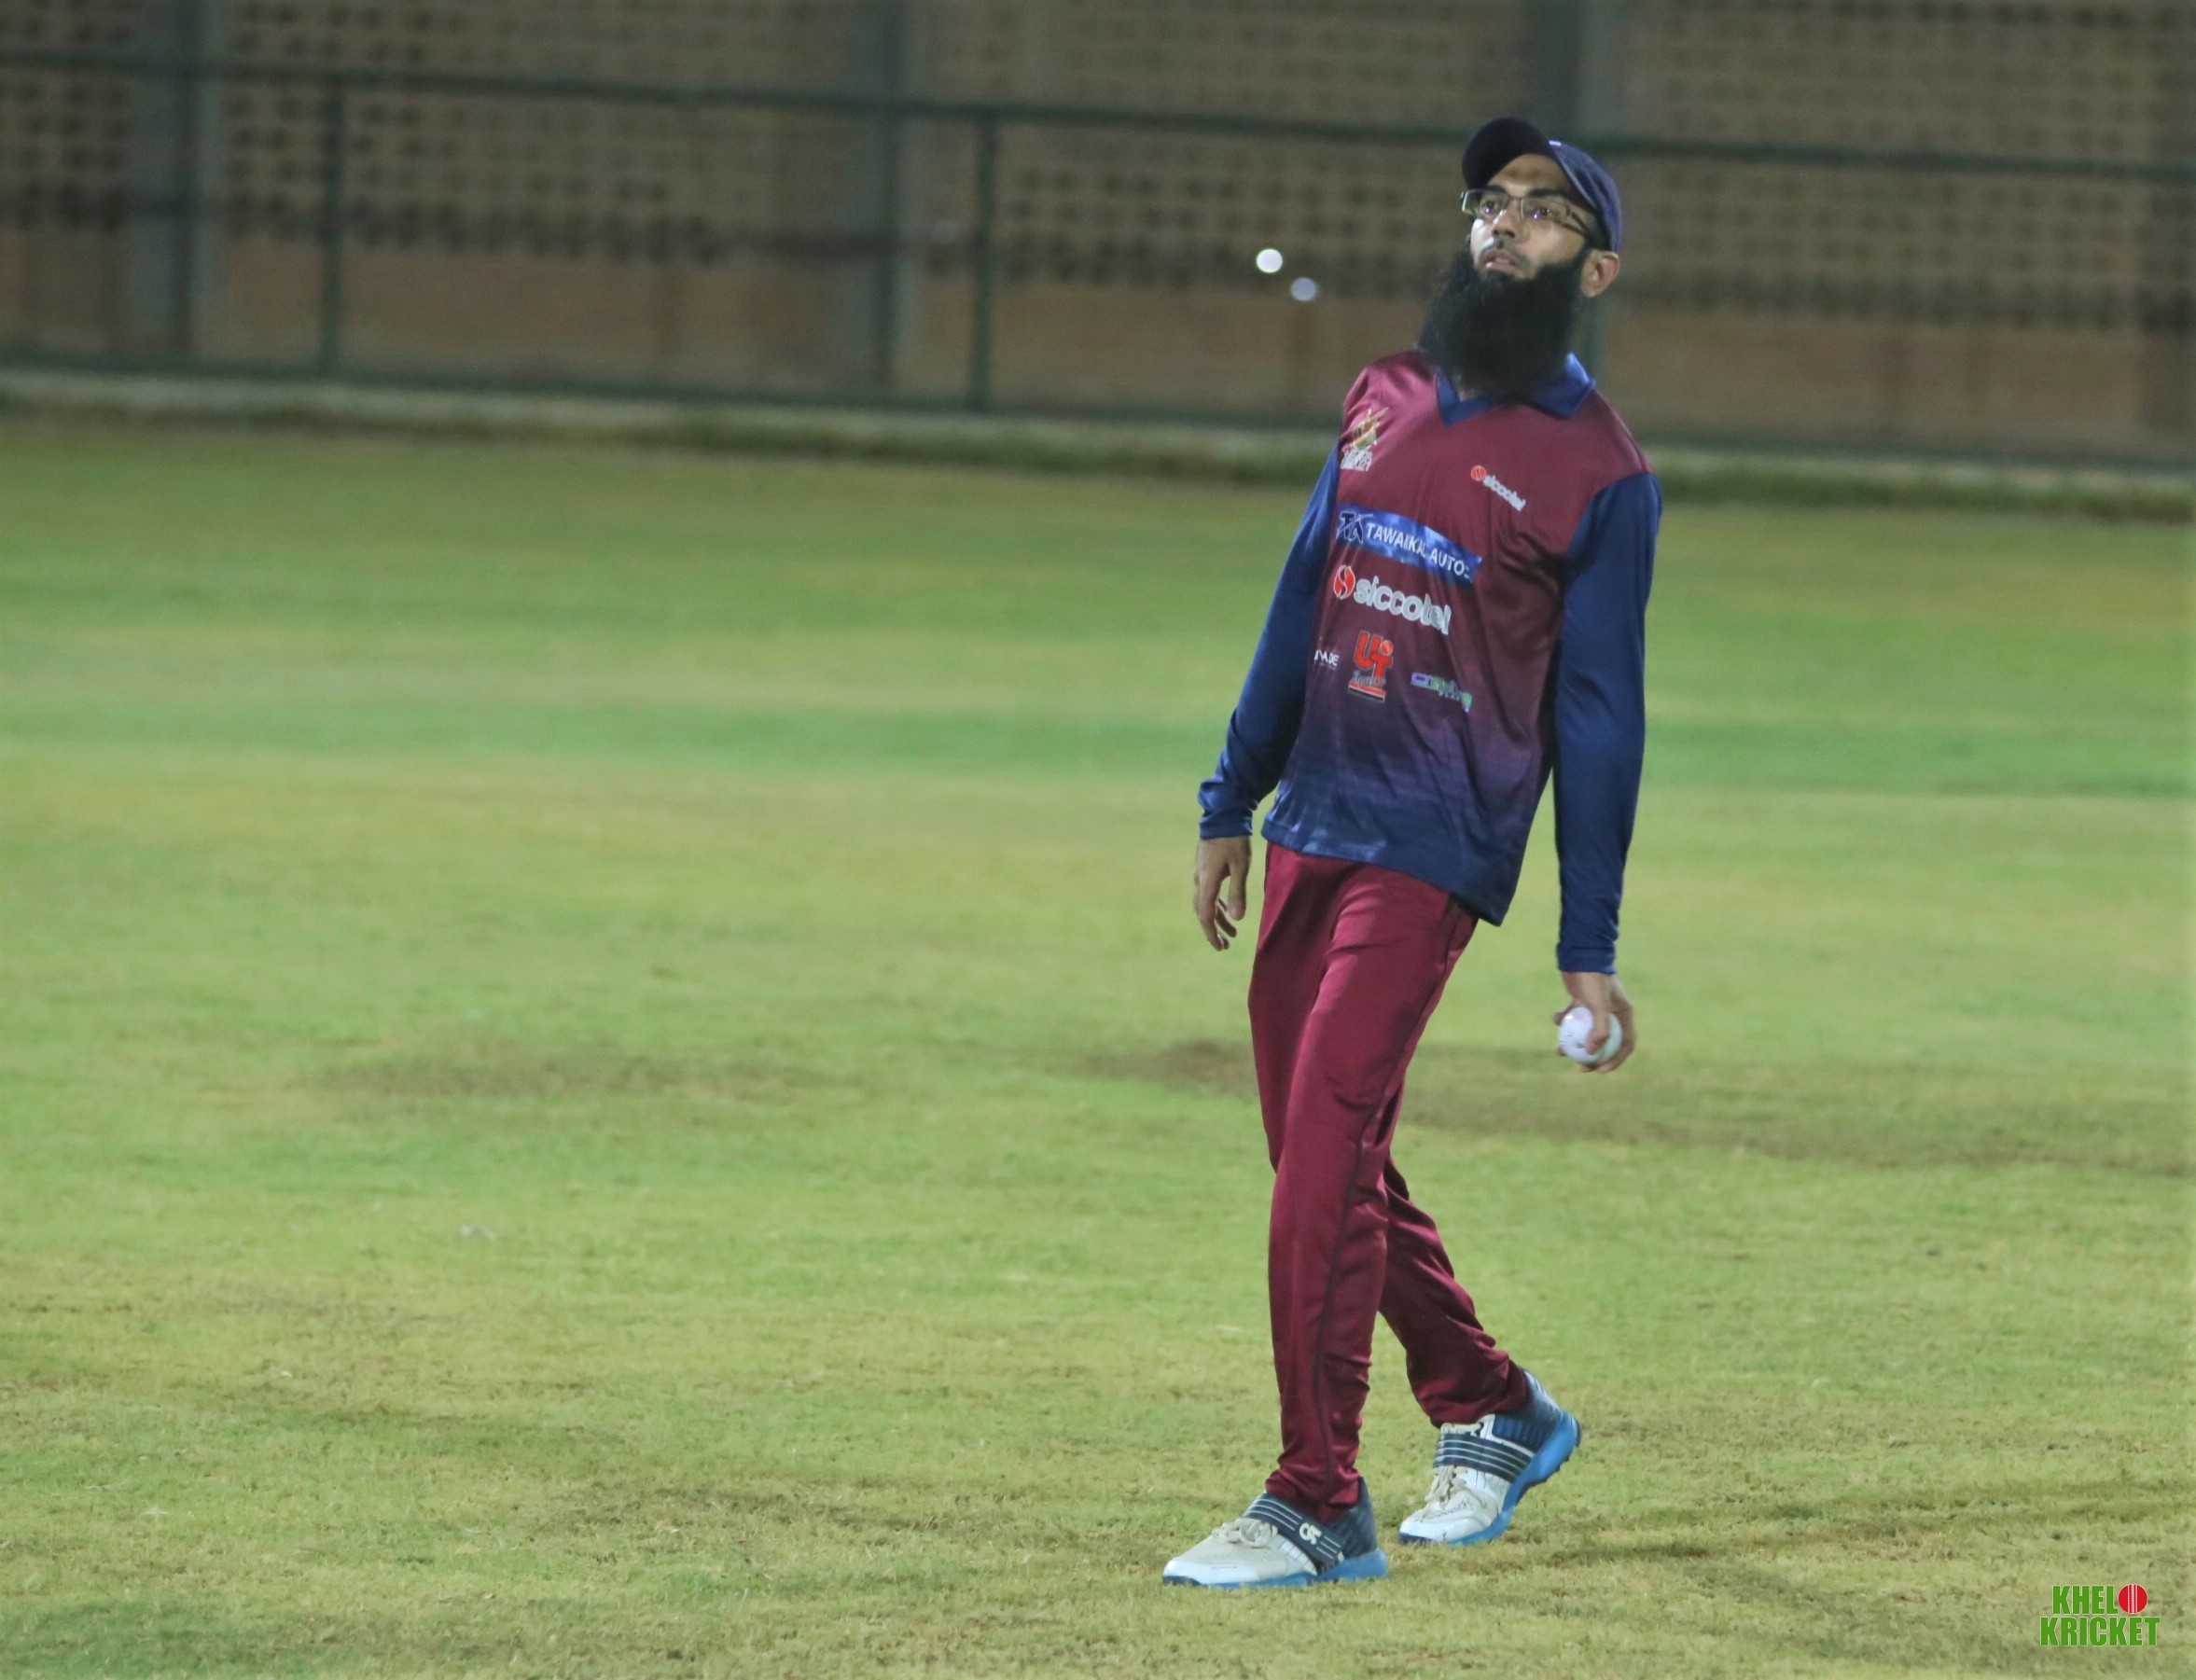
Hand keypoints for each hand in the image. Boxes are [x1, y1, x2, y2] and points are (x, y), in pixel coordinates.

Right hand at [1192, 836, 1251, 951]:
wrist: (1222, 815)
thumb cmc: (1234, 840)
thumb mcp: (1241, 867)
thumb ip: (1237, 893)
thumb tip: (1237, 919)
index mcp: (1206, 882)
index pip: (1205, 915)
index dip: (1211, 933)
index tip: (1219, 947)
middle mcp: (1199, 880)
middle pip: (1202, 912)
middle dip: (1214, 930)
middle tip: (1225, 945)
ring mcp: (1199, 874)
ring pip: (1205, 902)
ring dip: (1217, 918)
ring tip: (1232, 932)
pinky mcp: (1203, 868)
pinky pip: (1206, 893)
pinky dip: (1215, 905)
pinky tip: (1226, 909)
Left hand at [1553, 970, 1636, 1072]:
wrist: (1580, 954)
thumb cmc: (1593, 979)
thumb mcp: (1599, 1005)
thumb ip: (1600, 1030)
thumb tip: (1593, 1054)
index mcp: (1623, 1014)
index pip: (1625, 1044)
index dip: (1615, 1060)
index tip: (1600, 1070)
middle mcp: (1612, 1012)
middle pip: (1605, 1042)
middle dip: (1593, 1057)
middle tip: (1580, 1067)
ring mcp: (1595, 1007)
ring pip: (1586, 1031)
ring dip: (1573, 1042)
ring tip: (1560, 1051)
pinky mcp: (1581, 1001)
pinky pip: (1572, 1017)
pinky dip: (1563, 1020)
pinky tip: (1555, 1017)